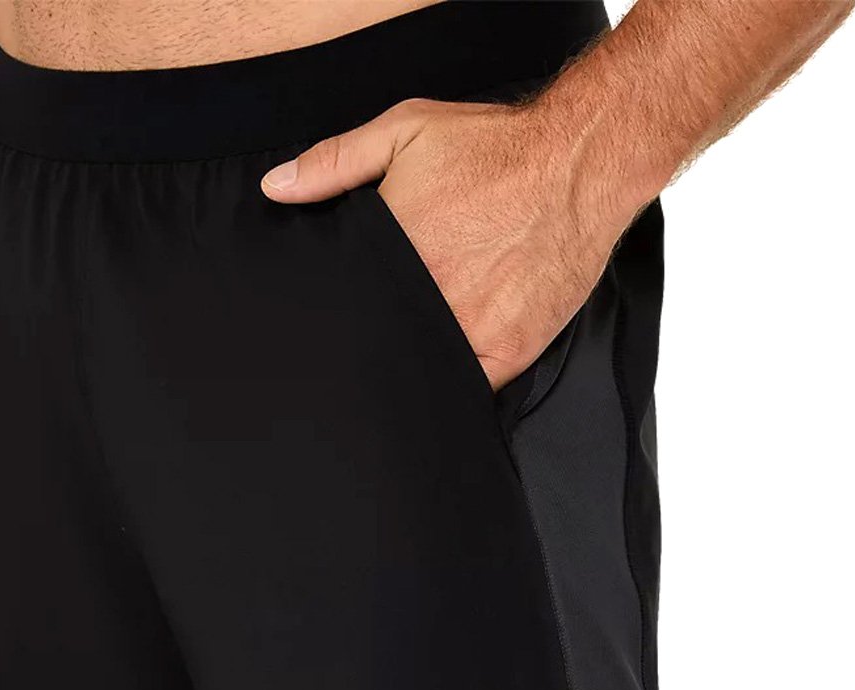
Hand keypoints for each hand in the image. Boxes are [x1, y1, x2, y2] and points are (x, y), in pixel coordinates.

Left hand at [260, 97, 630, 389]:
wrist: (578, 166)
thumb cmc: (495, 149)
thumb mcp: (406, 132)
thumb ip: (335, 162)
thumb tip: (275, 189)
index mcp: (396, 254)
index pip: (349, 306)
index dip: (338, 321)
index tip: (330, 329)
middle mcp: (431, 299)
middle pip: (384, 345)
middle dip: (371, 351)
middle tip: (359, 359)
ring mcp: (472, 330)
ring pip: (425, 373)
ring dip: (412, 375)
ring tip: (398, 378)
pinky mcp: (511, 351)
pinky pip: (472, 391)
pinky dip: (456, 392)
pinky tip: (443, 386)